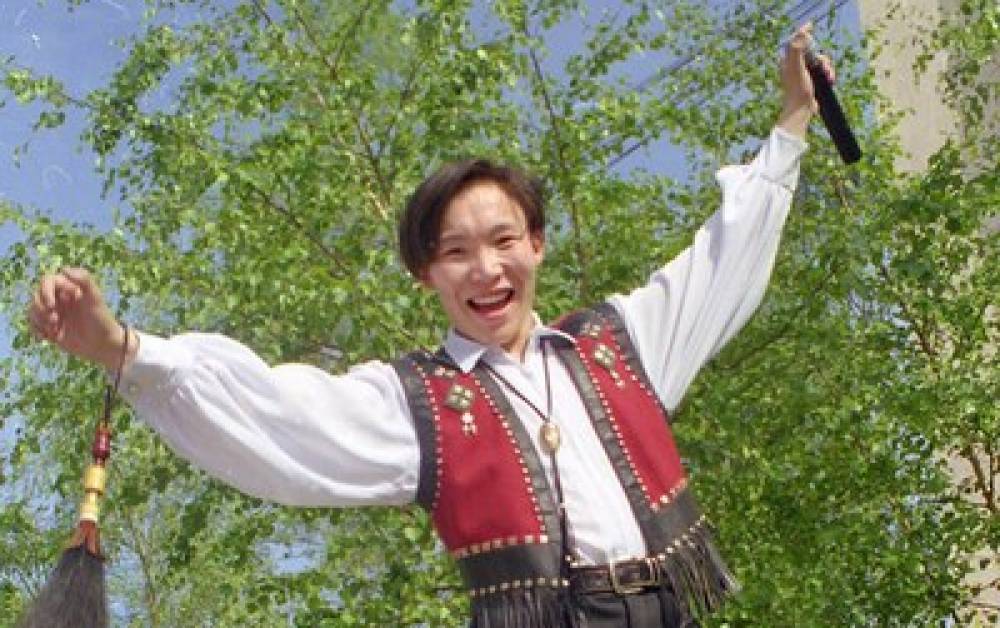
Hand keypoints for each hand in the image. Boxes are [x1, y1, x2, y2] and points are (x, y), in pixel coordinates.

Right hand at [26, 267, 135, 369]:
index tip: (53, 305)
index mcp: (69, 288)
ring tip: (54, 329)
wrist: (102, 345)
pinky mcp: (50, 326)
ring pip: (33, 309)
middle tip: (54, 320)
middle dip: (41, 308)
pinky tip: (47, 338)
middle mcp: (60, 298)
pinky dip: (36, 329)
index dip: (45, 292)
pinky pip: (33, 323)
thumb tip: (63, 269)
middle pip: (37, 295)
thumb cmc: (101, 320)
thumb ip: (84, 280)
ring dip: (39, 319)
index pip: (47, 281)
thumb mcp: (95, 299)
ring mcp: (54, 312)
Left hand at [778, 22, 834, 136]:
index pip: (795, 41)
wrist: (801, 110)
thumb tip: (802, 33)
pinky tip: (830, 80)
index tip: (811, 26)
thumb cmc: (797, 90)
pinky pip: (823, 71)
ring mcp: (804, 73)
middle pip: (813, 52)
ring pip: (821, 62)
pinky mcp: (812, 80)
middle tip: (824, 67)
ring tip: (829, 77)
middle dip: (822, 59)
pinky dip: (829, 74)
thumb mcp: (796, 67)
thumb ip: (796, 49)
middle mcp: (795, 66)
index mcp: (788, 61)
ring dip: (828, 68)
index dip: (803, 33)